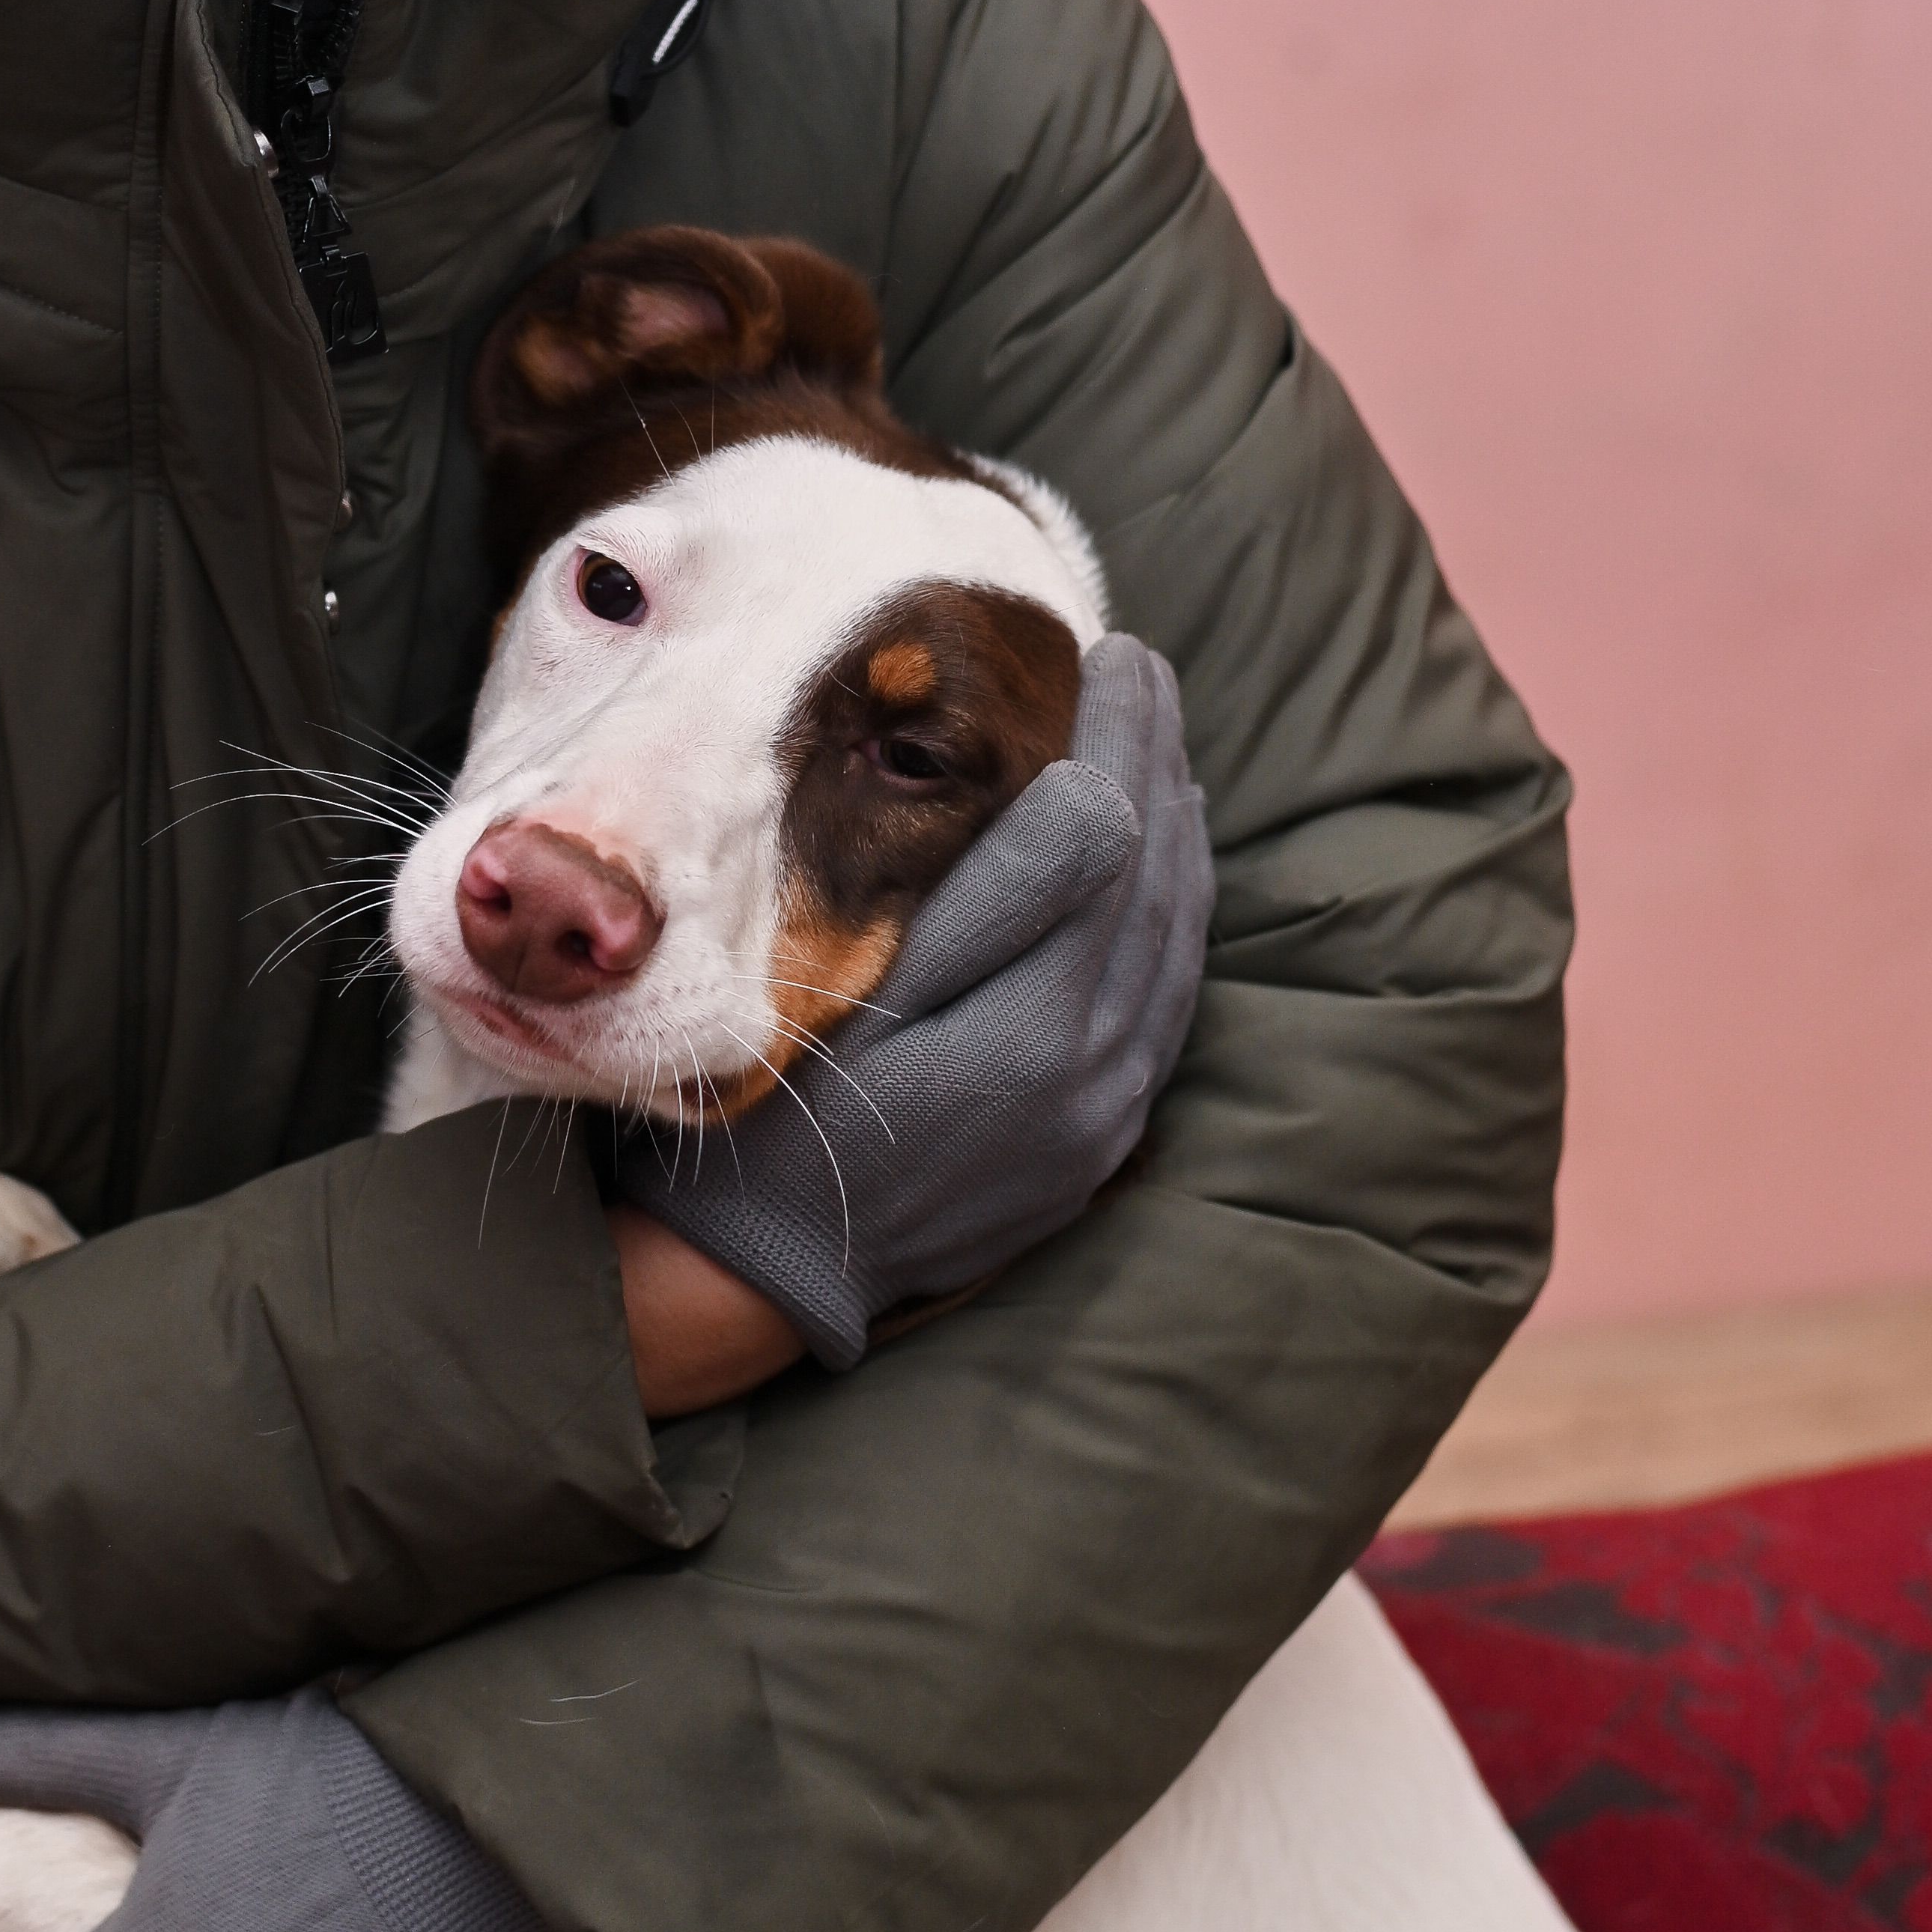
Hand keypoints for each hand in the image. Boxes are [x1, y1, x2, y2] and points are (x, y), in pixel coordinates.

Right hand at [613, 631, 1211, 1370]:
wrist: (757, 1279)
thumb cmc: (771, 1125)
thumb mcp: (858, 1000)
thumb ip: (992, 904)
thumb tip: (1103, 794)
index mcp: (1039, 1034)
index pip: (1117, 845)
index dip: (1120, 738)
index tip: (1113, 652)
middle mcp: (1094, 1082)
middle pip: (1160, 891)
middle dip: (1158, 766)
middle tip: (1142, 671)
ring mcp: (1100, 1123)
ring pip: (1173, 952)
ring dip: (1174, 842)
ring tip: (1157, 755)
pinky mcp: (1090, 1148)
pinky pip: (1161, 1014)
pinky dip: (1167, 928)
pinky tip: (1151, 882)